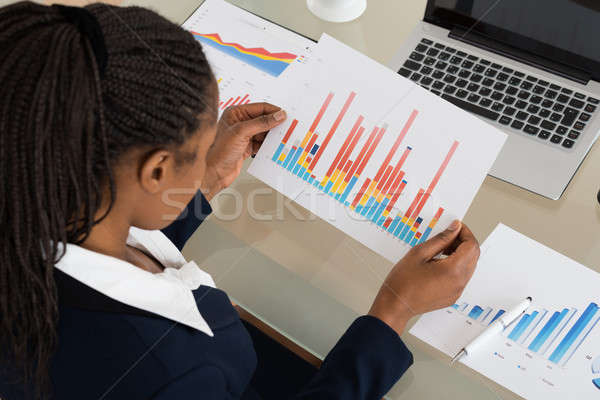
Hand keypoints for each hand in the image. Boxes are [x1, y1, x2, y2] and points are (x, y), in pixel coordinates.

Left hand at [202, 103, 286, 199]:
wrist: (213, 172)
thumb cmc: (219, 151)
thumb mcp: (241, 132)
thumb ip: (261, 122)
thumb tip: (278, 116)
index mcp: (236, 113)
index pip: (260, 107)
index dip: (274, 111)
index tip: (286, 116)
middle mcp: (240, 122)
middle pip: (264, 119)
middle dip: (274, 125)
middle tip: (287, 129)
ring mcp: (244, 135)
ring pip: (264, 132)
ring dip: (272, 136)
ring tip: (281, 139)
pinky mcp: (246, 146)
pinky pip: (262, 143)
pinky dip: (268, 145)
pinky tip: (272, 148)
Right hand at [368, 220, 479, 335]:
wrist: (396, 304)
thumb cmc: (403, 282)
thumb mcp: (419, 253)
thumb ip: (441, 239)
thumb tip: (455, 228)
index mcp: (452, 270)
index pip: (471, 246)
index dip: (465, 233)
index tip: (456, 227)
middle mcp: (459, 282)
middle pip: (473, 255)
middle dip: (463, 242)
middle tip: (447, 237)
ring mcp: (457, 291)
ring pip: (469, 266)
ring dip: (460, 254)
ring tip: (440, 251)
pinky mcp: (453, 296)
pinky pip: (462, 277)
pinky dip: (456, 266)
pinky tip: (439, 263)